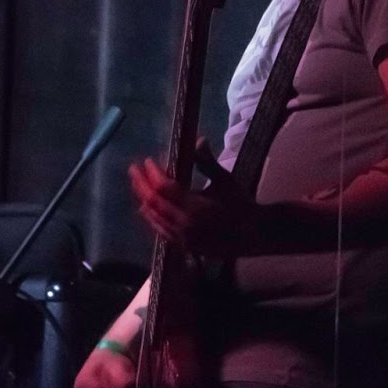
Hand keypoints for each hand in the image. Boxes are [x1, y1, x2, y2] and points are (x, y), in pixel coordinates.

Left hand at [129, 140, 257, 255]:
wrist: (253, 234)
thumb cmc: (241, 204)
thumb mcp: (225, 180)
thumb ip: (207, 162)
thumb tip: (198, 140)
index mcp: (196, 206)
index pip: (164, 187)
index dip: (153, 173)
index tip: (147, 161)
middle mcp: (185, 224)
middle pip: (154, 202)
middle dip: (141, 184)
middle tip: (134, 169)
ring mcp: (183, 238)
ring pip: (154, 218)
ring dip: (143, 200)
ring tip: (138, 185)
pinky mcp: (184, 246)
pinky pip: (161, 231)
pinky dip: (151, 217)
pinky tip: (147, 209)